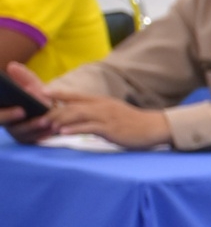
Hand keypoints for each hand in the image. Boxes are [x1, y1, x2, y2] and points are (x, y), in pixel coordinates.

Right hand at [1, 62, 55, 141]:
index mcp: (2, 109)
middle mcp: (5, 122)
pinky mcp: (27, 139)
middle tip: (38, 118)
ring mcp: (16, 132)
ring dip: (35, 128)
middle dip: (22, 121)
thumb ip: (23, 77)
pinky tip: (52, 130)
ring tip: (47, 122)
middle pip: (8, 124)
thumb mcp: (31, 85)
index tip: (21, 110)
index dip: (7, 114)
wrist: (49, 109)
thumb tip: (12, 65)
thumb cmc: (37, 96)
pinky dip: (42, 134)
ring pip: (23, 133)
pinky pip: (33, 139)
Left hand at [43, 92, 172, 146]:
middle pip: (72, 106)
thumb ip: (98, 112)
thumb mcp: (114, 112)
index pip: (75, 95)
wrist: (155, 127)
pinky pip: (89, 127)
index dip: (58, 93)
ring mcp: (106, 117)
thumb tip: (82, 117)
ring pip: (78, 115)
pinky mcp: (111, 129)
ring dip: (60, 120)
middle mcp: (101, 106)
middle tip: (39, 119)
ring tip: (47, 126)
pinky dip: (75, 129)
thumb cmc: (134, 123)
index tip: (42, 93)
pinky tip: (64, 132)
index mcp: (101, 101)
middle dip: (53, 112)